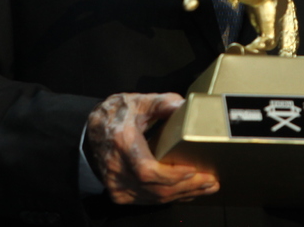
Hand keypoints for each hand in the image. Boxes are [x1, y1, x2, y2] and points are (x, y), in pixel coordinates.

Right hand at [84, 92, 218, 204]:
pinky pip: (148, 201)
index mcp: (122, 142)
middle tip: (211, 180)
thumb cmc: (116, 114)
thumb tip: (183, 106)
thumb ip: (162, 103)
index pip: (147, 169)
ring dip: (183, 194)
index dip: (171, 175)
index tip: (193, 170)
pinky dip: (170, 198)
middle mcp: (117, 167)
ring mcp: (116, 183)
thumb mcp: (139, 101)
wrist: (93, 129)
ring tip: (206, 187)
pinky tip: (187, 192)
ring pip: (154, 198)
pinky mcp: (119, 193)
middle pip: (155, 188)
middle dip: (187, 186)